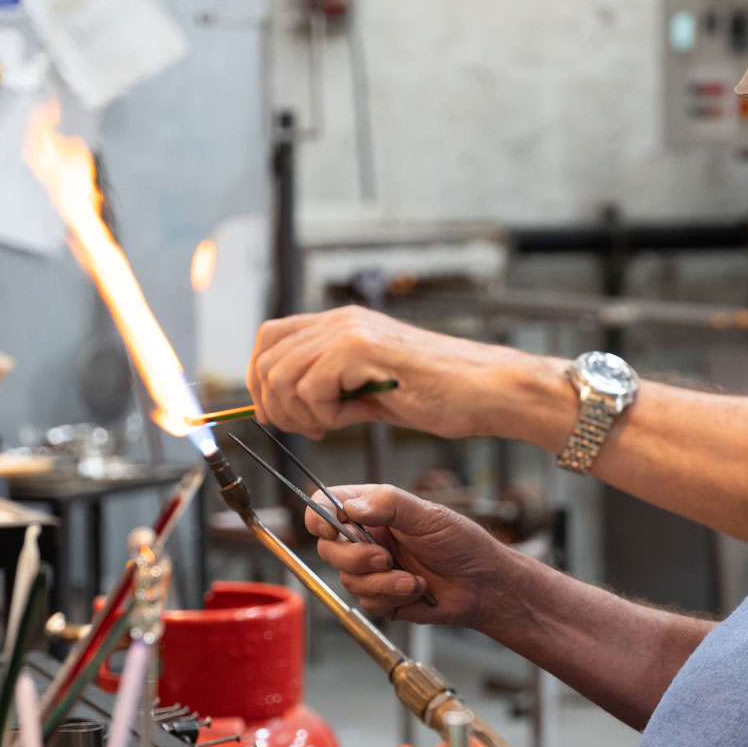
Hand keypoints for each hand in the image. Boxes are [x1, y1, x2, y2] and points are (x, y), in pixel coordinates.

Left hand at [247, 306, 565, 442]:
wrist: (484, 391)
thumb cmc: (439, 395)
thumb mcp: (370, 391)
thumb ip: (329, 390)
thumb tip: (283, 407)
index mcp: (341, 323)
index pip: (269, 339)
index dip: (262, 380)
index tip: (283, 414)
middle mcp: (340, 319)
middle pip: (266, 357)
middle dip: (276, 404)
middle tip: (310, 427)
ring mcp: (349, 330)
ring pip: (281, 376)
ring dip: (300, 413)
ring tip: (335, 423)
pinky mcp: (361, 349)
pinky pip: (310, 388)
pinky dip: (323, 414)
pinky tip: (353, 416)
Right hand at [305, 483, 522, 627]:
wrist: (483, 585)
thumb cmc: (461, 543)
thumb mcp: (428, 515)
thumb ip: (389, 504)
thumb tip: (350, 507)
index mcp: (374, 511)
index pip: (327, 506)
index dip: (318, 516)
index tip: (328, 528)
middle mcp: (368, 539)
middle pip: (329, 549)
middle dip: (356, 558)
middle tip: (386, 558)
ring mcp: (373, 570)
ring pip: (348, 580)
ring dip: (382, 583)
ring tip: (413, 579)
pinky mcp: (382, 598)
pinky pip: (367, 602)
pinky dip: (392, 598)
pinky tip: (417, 590)